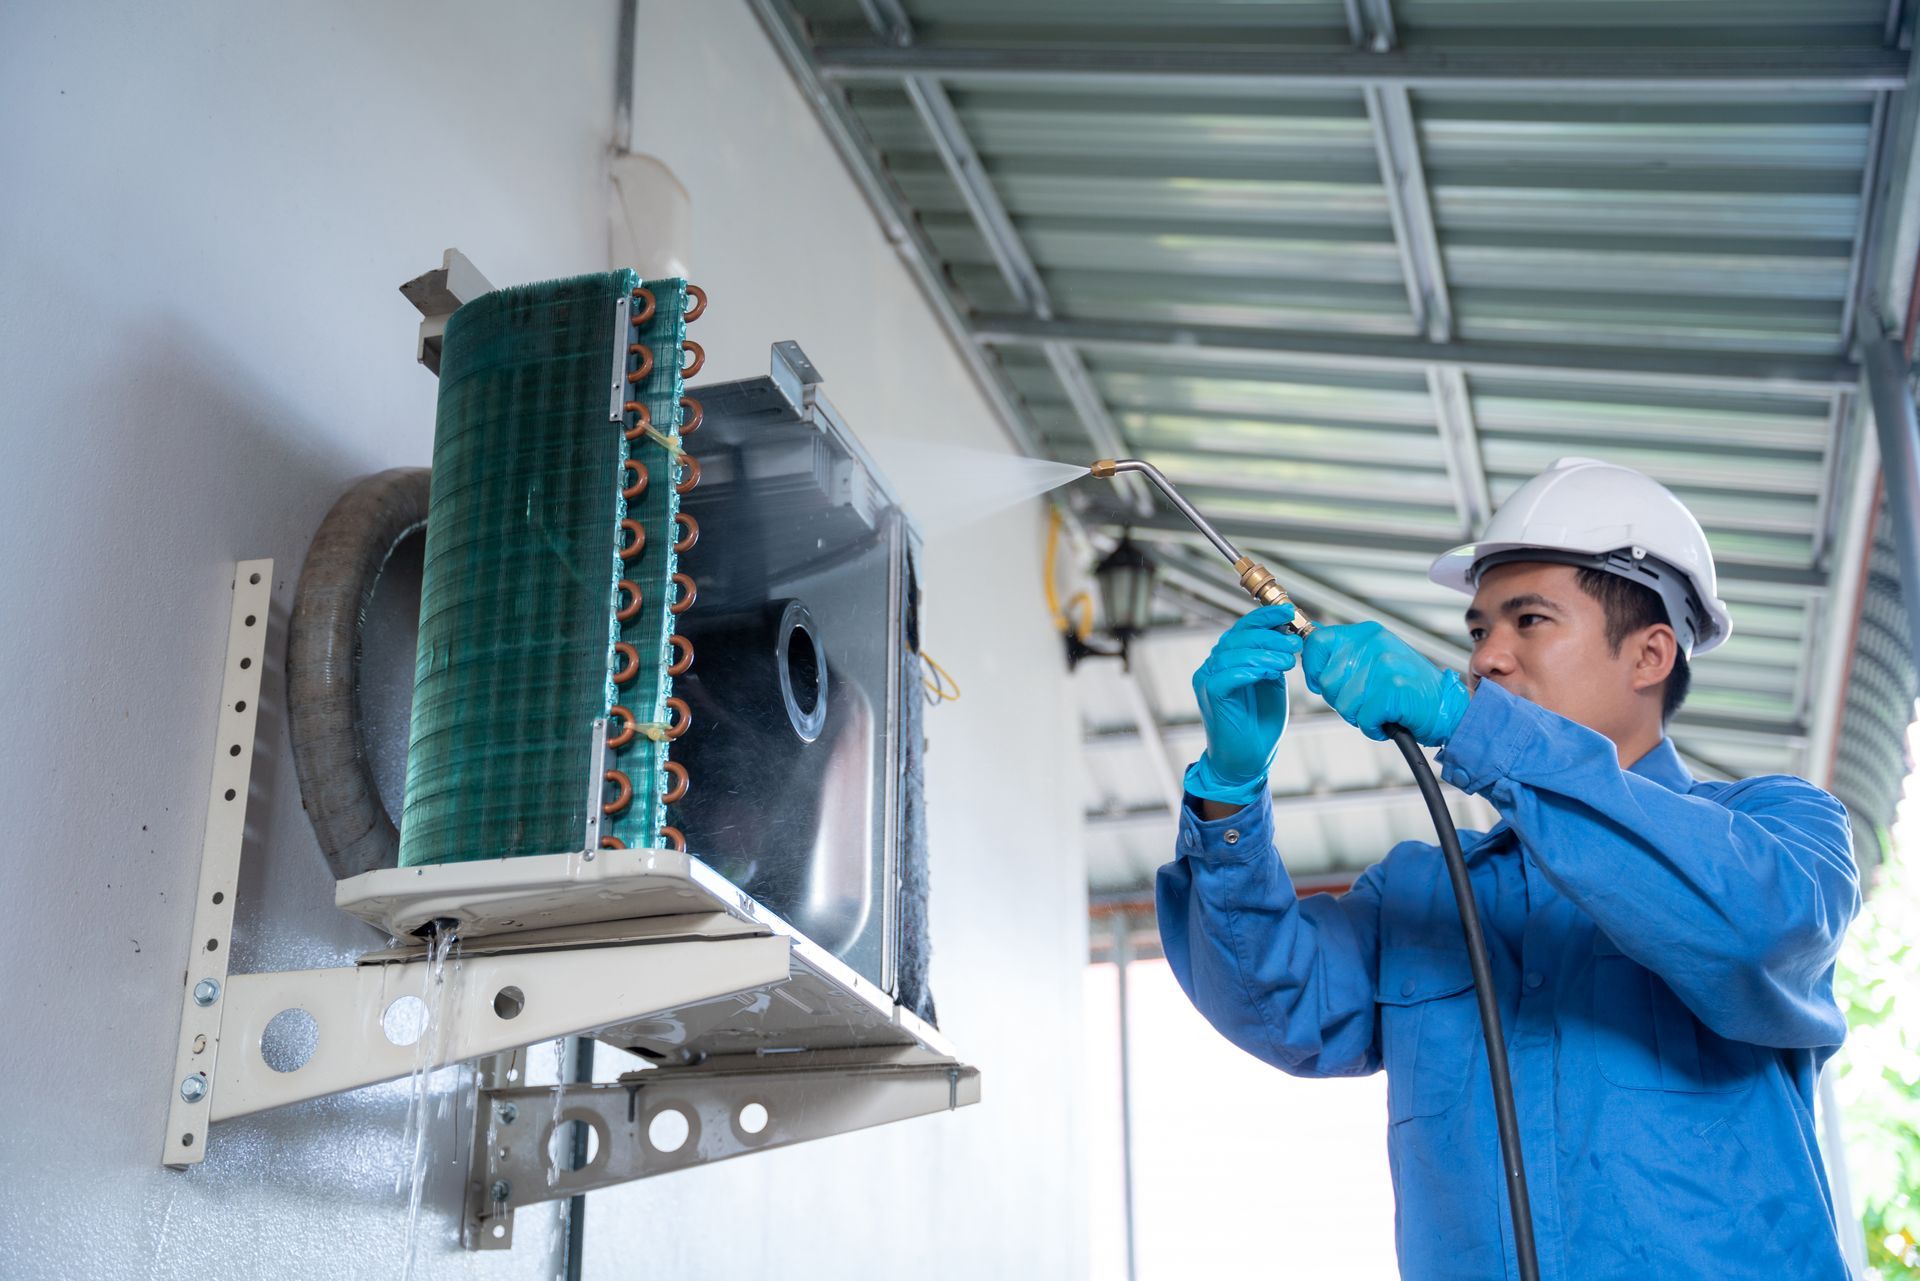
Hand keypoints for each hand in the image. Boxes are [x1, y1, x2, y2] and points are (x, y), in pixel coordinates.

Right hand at [1187, 603, 1302, 804]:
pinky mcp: (1210, 695)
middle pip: (1237, 637)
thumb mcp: (1272, 682)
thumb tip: (1286, 631)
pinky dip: (1250, 671)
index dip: (1265, 617)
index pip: (1242, 628)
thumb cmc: (1260, 722)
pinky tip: (1269, 674)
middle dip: (1270, 636)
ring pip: (1233, 653)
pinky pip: (1227, 675)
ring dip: (1264, 654)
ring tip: (1288, 661)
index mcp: (1227, 659)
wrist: (1248, 760)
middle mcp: (1213, 666)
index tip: (1289, 612)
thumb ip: (1273, 658)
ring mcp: (1207, 680)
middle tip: (1294, 644)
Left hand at [1301, 621, 1469, 746]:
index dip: (1312, 667)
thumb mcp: (1375, 657)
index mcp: (1367, 634)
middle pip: (1327, 681)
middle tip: (1367, 700)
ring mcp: (1384, 666)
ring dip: (1359, 716)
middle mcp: (1375, 645)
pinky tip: (1389, 719)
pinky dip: (1374, 728)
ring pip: (1343, 704)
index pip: (1317, 641)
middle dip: (1340, 700)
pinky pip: (1364, 719)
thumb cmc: (1409, 688)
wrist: (1447, 708)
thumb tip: (1308, 640)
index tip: (1319, 681)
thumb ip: (1344, 651)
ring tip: (1381, 709)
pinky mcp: (1393, 690)